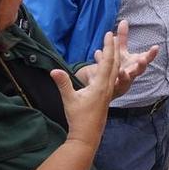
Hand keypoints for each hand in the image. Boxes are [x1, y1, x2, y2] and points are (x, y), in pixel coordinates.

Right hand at [51, 29, 119, 149]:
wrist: (87, 135)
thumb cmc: (78, 118)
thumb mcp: (69, 99)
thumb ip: (63, 83)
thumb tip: (53, 70)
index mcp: (101, 85)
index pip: (107, 61)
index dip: (109, 47)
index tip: (110, 34)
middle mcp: (108, 86)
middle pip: (114, 63)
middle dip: (114, 48)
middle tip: (114, 34)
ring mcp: (109, 91)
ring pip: (115, 70)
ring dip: (114, 56)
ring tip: (113, 45)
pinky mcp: (107, 95)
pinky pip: (112, 76)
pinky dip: (111, 66)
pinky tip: (107, 64)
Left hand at [75, 20, 158, 98]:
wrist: (105, 85)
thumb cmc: (117, 67)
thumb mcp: (119, 51)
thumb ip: (122, 37)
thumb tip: (124, 21)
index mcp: (134, 64)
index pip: (146, 58)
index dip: (152, 54)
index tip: (156, 47)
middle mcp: (131, 73)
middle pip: (140, 70)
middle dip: (142, 64)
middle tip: (142, 59)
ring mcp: (124, 83)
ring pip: (126, 80)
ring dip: (125, 76)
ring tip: (122, 72)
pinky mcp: (113, 90)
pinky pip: (111, 85)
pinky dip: (106, 82)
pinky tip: (102, 79)